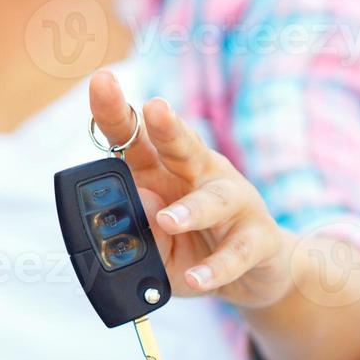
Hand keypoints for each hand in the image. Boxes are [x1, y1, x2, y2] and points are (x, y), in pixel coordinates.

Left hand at [89, 71, 295, 308]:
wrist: (253, 274)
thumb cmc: (191, 247)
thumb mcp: (153, 243)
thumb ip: (139, 227)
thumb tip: (138, 205)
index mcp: (162, 170)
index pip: (135, 137)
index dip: (117, 110)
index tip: (102, 82)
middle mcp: (198, 176)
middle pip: (181, 146)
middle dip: (166, 125)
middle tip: (153, 107)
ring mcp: (233, 203)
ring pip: (214, 197)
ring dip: (192, 208)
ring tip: (169, 220)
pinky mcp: (258, 238)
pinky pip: (238, 252)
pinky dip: (217, 267)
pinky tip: (199, 277)